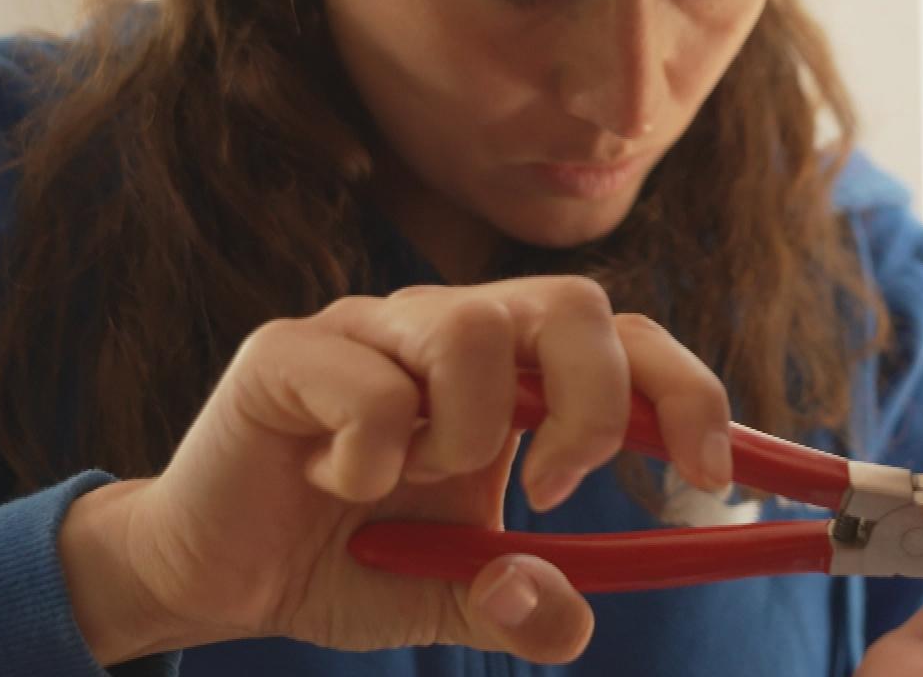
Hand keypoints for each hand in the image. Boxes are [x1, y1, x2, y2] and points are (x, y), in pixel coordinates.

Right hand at [58, 277, 731, 664]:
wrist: (210, 574)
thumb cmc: (345, 563)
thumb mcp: (450, 599)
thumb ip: (515, 604)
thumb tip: (569, 620)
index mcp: (516, 374)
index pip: (631, 341)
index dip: (689, 394)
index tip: (712, 476)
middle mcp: (452, 329)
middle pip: (574, 302)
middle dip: (595, 403)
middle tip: (556, 489)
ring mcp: (372, 328)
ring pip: (475, 332)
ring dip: (467, 433)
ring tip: (414, 481)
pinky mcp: (291, 350)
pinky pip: (372, 385)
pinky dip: (374, 456)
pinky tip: (338, 486)